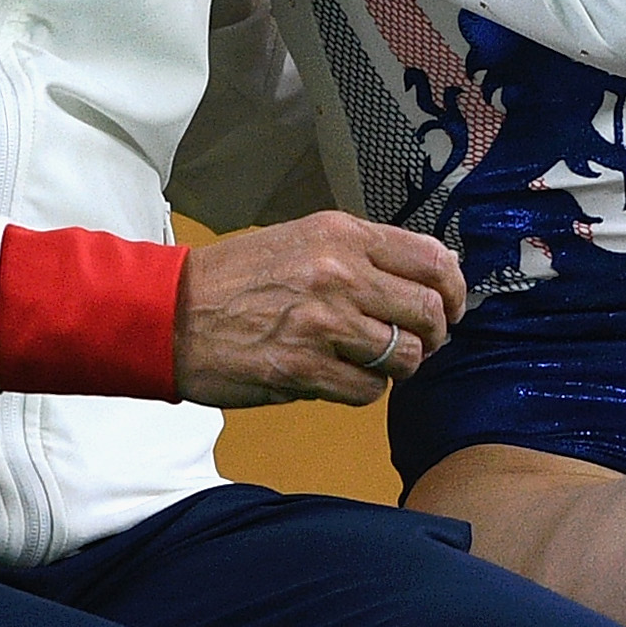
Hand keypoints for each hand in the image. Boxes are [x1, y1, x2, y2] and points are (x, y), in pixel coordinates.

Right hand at [171, 210, 467, 408]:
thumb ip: (359, 254)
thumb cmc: (235, 277)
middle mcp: (340, 274)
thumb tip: (420, 279)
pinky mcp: (306, 370)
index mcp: (341, 235)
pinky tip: (340, 377)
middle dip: (434, 334)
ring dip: (398, 365)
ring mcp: (324, 324)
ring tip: (373, 360)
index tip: (452, 306)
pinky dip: (364, 390)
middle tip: (419, 342)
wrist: (172, 313)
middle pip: (429, 311)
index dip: (454, 288)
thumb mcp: (302, 239)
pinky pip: (368, 391)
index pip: (431, 258)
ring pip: (406, 356)